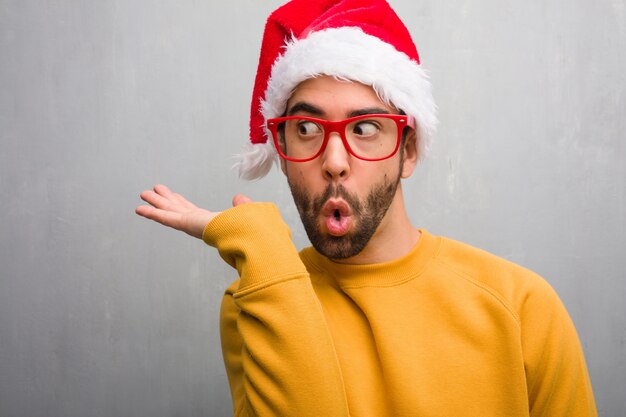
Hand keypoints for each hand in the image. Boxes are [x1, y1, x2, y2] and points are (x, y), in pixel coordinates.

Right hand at [135, 184, 251, 238]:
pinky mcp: (186, 225)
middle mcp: (197, 223)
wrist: (246, 238)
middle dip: (163, 200)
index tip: (172, 195)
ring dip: (155, 204)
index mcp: (209, 220)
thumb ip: (240, 206)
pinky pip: (166, 218)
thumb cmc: (247, 231)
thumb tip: (239, 198)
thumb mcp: (243, 213)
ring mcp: (190, 224)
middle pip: (175, 208)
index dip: (179, 201)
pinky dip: (153, 214)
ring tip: (143, 195)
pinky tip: (140, 209)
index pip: (190, 209)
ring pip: (168, 212)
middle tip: (151, 192)